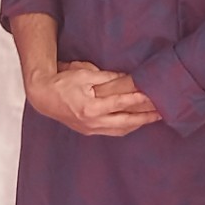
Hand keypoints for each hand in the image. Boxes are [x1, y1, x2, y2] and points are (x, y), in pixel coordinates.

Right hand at [24, 61, 162, 136]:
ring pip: (120, 130)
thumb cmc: (62, 82)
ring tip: (154, 118)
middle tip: (162, 111)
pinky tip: (136, 122)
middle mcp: (92, 122)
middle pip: (125, 122)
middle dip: (145, 117)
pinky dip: (126, 127)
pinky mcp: (89, 130)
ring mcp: (90, 129)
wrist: (43, 96)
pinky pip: (112, 131)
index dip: (138, 100)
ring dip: (138, 124)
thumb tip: (127, 78)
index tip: (153, 96)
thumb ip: (107, 77)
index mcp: (90, 108)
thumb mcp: (85, 73)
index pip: (120, 104)